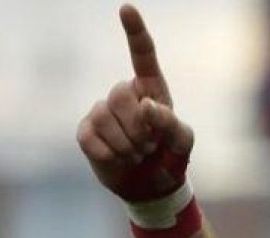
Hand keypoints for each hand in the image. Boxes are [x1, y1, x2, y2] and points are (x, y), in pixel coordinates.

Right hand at [76, 4, 193, 201]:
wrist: (152, 187)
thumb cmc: (170, 157)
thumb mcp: (182, 142)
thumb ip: (171, 123)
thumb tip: (146, 106)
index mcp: (151, 90)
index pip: (142, 56)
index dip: (135, 32)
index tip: (127, 8)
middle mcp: (124, 95)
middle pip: (120, 94)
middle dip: (139, 127)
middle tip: (149, 145)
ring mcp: (101, 112)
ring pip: (105, 118)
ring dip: (128, 145)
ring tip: (137, 155)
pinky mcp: (86, 132)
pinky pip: (93, 139)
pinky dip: (111, 155)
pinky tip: (119, 160)